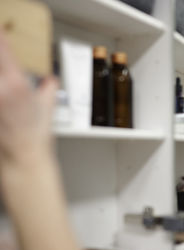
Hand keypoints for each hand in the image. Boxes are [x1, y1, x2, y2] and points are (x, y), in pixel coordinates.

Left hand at [0, 30, 57, 165]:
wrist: (23, 157)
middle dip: (2, 55)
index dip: (2, 35)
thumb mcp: (47, 107)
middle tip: (9, 65)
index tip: (3, 29)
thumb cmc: (35, 136)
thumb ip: (49, 88)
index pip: (3, 48)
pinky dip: (1, 91)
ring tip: (8, 82)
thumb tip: (49, 80)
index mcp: (17, 84)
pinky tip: (5, 95)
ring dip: (2, 74)